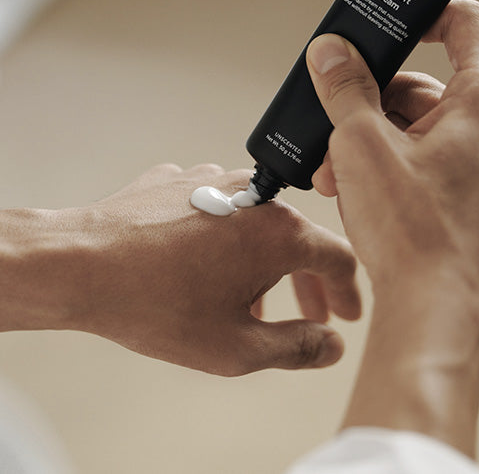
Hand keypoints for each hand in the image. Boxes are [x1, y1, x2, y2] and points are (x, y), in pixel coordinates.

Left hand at [1, 165, 360, 375]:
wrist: (82, 264)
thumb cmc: (156, 304)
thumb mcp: (236, 346)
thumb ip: (296, 347)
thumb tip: (330, 346)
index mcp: (279, 231)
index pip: (337, 257)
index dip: (347, 291)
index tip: (344, 315)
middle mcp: (255, 195)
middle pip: (298, 238)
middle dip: (307, 283)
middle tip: (309, 317)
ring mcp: (216, 179)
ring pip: (257, 224)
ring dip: (263, 262)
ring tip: (248, 302)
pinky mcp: (184, 179)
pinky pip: (218, 209)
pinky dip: (223, 238)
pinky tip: (202, 266)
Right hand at [305, 0, 478, 454]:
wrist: (433, 308)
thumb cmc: (410, 228)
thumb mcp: (361, 143)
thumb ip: (345, 86)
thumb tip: (330, 49)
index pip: (462, 22)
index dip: (420, 15)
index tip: (378, 27)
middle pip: (423, 82)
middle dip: (367, 102)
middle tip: (330, 125)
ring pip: (416, 125)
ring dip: (367, 140)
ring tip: (331, 171)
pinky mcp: (469, 190)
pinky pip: (422, 157)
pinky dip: (386, 163)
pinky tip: (348, 188)